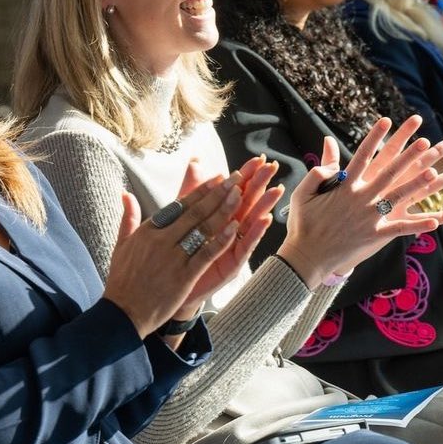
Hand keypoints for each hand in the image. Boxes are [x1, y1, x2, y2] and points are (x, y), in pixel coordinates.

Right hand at [102, 174, 243, 337]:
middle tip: (236, 178)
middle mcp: (161, 239)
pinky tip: (235, 228)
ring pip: (203, 229)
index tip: (218, 177)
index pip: (180, 204)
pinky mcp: (183, 276)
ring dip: (224, 210)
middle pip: (195, 212)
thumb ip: (128, 217)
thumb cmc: (123, 280)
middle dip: (218, 194)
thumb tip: (126, 194)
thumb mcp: (121, 245)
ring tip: (240, 195)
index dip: (202, 190)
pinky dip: (221, 240)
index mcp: (149, 230)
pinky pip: (206, 254)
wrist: (123, 313)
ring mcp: (173, 257)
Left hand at [177, 156, 281, 304]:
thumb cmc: (178, 250)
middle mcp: (230, 230)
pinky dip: (255, 232)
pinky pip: (245, 246)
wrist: (166, 284)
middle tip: (272, 167)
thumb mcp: (183, 215)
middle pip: (246, 203)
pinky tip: (265, 220)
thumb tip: (195, 162)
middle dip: (259, 184)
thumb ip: (190, 189)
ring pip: (250, 222)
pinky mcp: (231, 264)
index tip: (257, 158)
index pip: (235, 191)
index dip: (246, 175)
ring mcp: (232, 247)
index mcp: (219, 216)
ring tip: (275, 190)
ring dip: (264, 205)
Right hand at [276, 115, 442, 288]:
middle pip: (388, 172)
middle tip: (423, 141)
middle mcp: (360, 198)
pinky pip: (399, 229)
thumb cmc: (303, 223)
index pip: (362, 155)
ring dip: (416, 184)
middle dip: (407, 156)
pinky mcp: (374, 235)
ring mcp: (369, 217)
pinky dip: (417, 225)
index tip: (386, 120)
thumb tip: (329, 150)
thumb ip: (318, 171)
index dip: (375, 137)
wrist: (307, 256)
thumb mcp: (303, 193)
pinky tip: (435, 220)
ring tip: (434, 172)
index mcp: (343, 186)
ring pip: (398, 197)